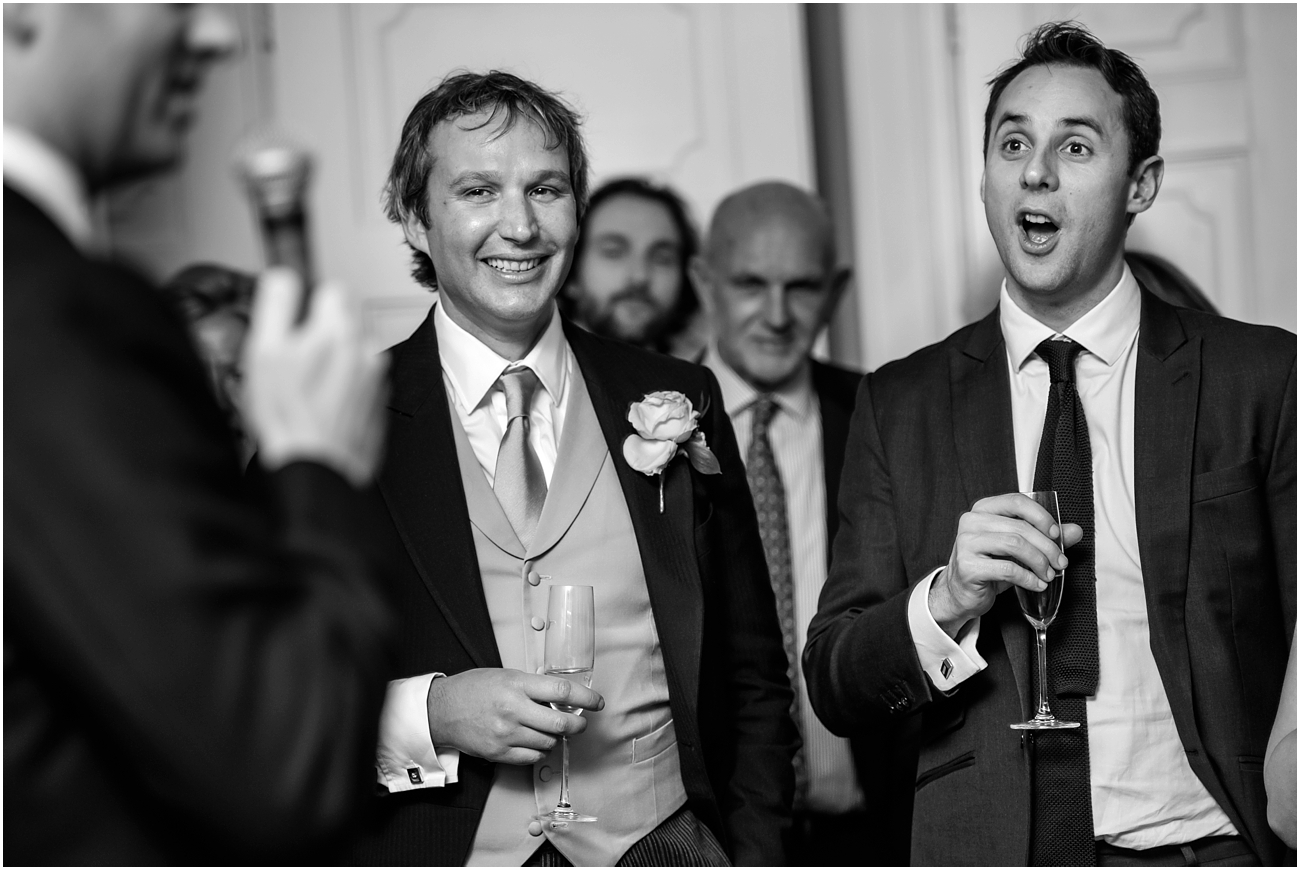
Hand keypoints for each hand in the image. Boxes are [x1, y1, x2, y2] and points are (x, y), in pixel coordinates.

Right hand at [242, 268, 388, 485]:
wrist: (316, 468)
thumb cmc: (288, 416)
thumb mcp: (264, 351)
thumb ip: (276, 304)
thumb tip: (283, 276)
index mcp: (338, 331)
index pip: (333, 288)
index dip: (308, 303)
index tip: (295, 323)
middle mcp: (365, 350)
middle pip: (347, 319)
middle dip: (323, 329)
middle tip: (296, 358)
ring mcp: (376, 378)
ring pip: (354, 349)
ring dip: (335, 358)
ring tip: (307, 385)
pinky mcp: (378, 403)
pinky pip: (361, 380)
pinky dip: (345, 385)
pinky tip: (322, 404)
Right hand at [426, 668, 604, 765]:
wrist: (442, 710)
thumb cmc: (473, 689)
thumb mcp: (506, 675)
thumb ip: (533, 686)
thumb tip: (562, 696)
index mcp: (517, 685)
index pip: (562, 692)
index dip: (586, 698)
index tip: (597, 703)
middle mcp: (513, 710)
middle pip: (561, 724)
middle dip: (578, 725)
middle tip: (580, 722)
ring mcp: (506, 734)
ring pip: (549, 743)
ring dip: (557, 738)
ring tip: (549, 729)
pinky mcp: (500, 753)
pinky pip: (533, 757)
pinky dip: (541, 750)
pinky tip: (536, 741)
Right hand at [929, 492, 1082, 637]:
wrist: (962, 591)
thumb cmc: (991, 565)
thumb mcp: (1018, 548)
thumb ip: (1045, 537)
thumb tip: (1075, 531)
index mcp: (983, 509)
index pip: (1017, 501)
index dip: (1041, 516)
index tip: (1057, 534)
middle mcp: (971, 521)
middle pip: (1020, 527)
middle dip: (1047, 547)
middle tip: (1061, 562)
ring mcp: (966, 543)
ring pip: (1014, 545)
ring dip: (1039, 562)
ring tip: (1049, 574)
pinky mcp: (967, 566)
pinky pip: (1007, 569)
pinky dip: (1029, 578)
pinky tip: (1037, 585)